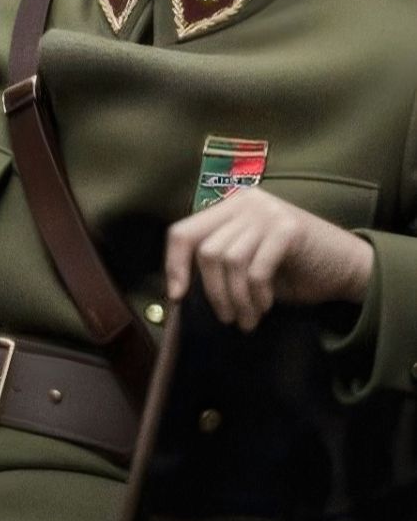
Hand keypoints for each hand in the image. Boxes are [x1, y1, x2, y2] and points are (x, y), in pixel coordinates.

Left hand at [165, 187, 373, 330]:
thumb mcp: (246, 261)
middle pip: (206, 249)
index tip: (178, 296)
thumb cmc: (291, 270)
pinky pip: (256, 269)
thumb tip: (177, 289)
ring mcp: (268, 211)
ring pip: (228, 260)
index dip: (174, 265)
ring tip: (248, 319)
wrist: (346, 268)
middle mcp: (246, 202)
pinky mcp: (289, 228)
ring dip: (236, 300)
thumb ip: (217, 263)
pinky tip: (266, 306)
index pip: (183, 231)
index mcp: (229, 207)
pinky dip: (257, 295)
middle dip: (213, 292)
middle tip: (228, 318)